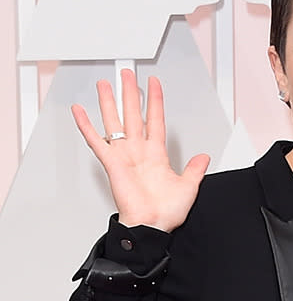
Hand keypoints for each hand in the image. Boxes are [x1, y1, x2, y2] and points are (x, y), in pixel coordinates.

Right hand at [72, 69, 209, 231]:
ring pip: (115, 122)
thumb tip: (204, 157)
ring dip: (110, 102)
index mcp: (156, 154)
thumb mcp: (189, 187)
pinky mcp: (112, 164)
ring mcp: (124, 156)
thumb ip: (195, 170)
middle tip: (126, 74)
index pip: (155, 119)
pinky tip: (80, 111)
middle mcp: (139, 151)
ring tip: (106, 84)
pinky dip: (87, 126)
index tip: (153, 83)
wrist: (152, 226)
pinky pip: (97, 141)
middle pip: (134, 114)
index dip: (155, 101)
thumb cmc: (166, 212)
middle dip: (130, 93)